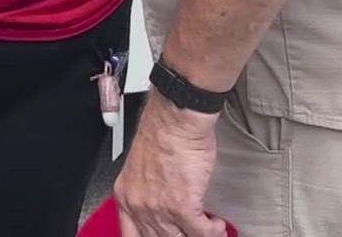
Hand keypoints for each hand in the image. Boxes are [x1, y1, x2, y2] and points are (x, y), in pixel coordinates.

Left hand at [114, 93, 224, 236]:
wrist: (176, 117)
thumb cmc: (164, 130)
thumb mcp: (143, 165)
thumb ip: (148, 188)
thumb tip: (162, 200)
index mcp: (126, 194)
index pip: (131, 234)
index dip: (151, 236)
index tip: (167, 234)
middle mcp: (138, 205)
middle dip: (179, 235)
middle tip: (191, 229)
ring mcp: (158, 209)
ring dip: (198, 234)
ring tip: (208, 229)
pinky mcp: (182, 207)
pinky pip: (201, 232)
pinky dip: (213, 231)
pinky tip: (216, 224)